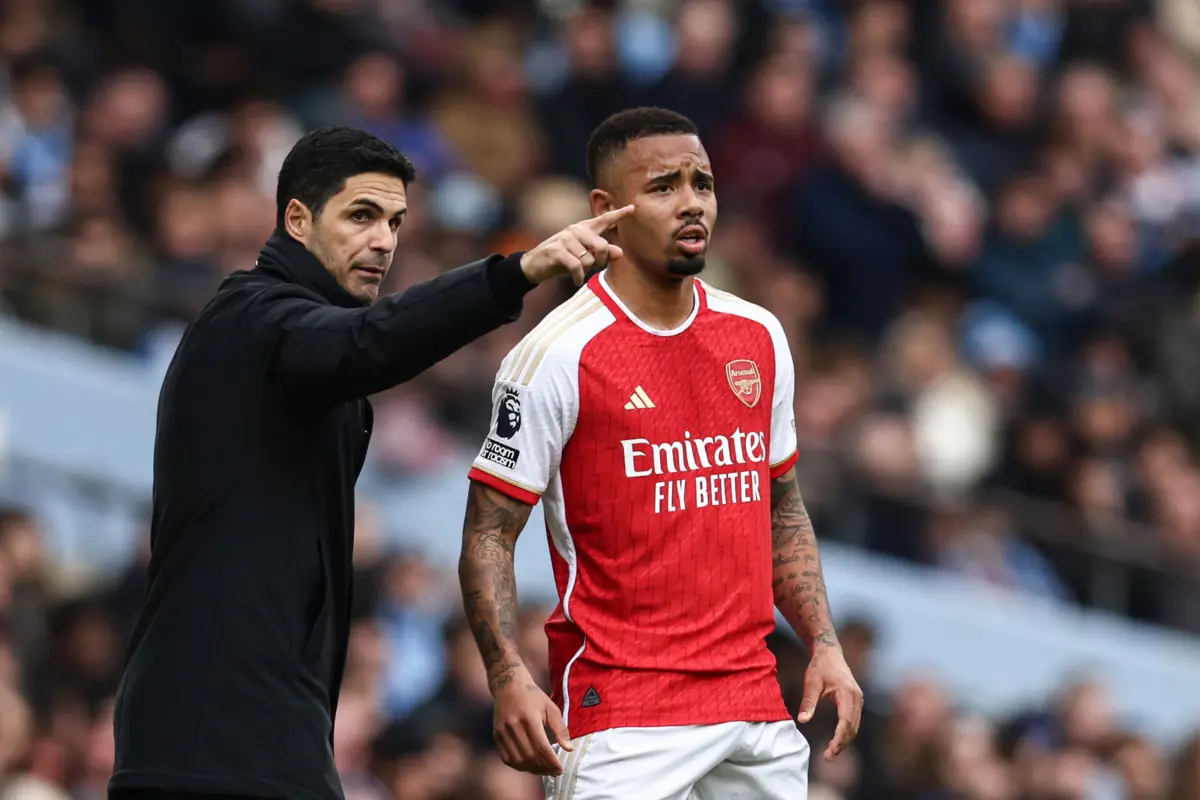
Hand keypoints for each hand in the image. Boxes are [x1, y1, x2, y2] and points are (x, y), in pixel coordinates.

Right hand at [492, 665, 572, 774]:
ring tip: (543, 770)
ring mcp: (503, 733)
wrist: (508, 686)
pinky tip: (529, 765)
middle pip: (530, 757)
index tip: (560, 770)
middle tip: (553, 772)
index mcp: (529, 718)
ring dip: (532, 770)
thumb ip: (560, 729)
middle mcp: (514, 727)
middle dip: (544, 768)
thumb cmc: (533, 696)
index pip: (542, 748)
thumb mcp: (551, 708)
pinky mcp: (496, 736)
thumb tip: (569, 749)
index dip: (552, 762)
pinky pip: (507, 759)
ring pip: (518, 761)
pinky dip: (519, 766)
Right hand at [519, 205, 633, 285]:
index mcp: (584, 228)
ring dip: (585, 270)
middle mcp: (576, 229)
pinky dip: (578, 277)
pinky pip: (577, 266)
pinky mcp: (557, 250)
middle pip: (602, 246)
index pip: (604, 220)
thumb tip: (619, 252)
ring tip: (577, 271)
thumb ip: (602, 254)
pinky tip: (576, 281)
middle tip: (592, 267)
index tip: (632, 208)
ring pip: (589, 259)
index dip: (619, 214)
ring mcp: (566, 238)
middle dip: (600, 261)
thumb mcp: (584, 257)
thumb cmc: (563, 260)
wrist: (535, 265)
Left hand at [797, 643, 862, 761]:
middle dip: (842, 744)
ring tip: (831, 752)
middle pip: (853, 727)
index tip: (829, 752)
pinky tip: (837, 741)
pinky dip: (847, 732)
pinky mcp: (855, 700)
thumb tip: (803, 720)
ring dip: (845, 740)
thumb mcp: (811, 682)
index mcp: (847, 693)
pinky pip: (854, 720)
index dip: (839, 739)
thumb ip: (808, 702)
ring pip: (855, 726)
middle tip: (828, 757)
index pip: (846, 722)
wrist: (829, 651)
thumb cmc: (819, 666)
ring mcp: (858, 699)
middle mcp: (857, 697)